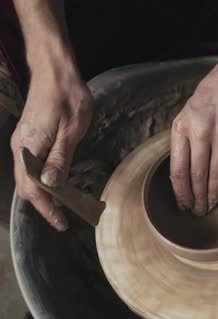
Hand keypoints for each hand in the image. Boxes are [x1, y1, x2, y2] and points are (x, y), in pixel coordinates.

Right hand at [10, 65, 92, 230]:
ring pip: (29, 177)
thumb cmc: (67, 97)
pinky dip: (44, 180)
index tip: (63, 223)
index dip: (47, 209)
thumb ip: (61, 159)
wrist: (54, 71)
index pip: (33, 189)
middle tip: (66, 217)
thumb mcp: (72, 130)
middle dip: (45, 205)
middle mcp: (20, 148)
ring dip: (45, 193)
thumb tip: (52, 186)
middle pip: (27, 187)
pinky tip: (58, 183)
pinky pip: (32, 166)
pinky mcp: (29, 137)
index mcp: (29, 148)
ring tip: (65, 205)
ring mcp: (23, 142)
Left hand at [170, 64, 217, 214]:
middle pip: (197, 176)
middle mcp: (201, 132)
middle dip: (197, 198)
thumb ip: (185, 136)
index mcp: (183, 126)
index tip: (183, 203)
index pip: (178, 169)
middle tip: (198, 211)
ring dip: (213, 194)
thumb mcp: (189, 110)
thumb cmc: (213, 93)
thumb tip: (185, 167)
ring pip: (216, 174)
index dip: (181, 192)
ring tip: (212, 206)